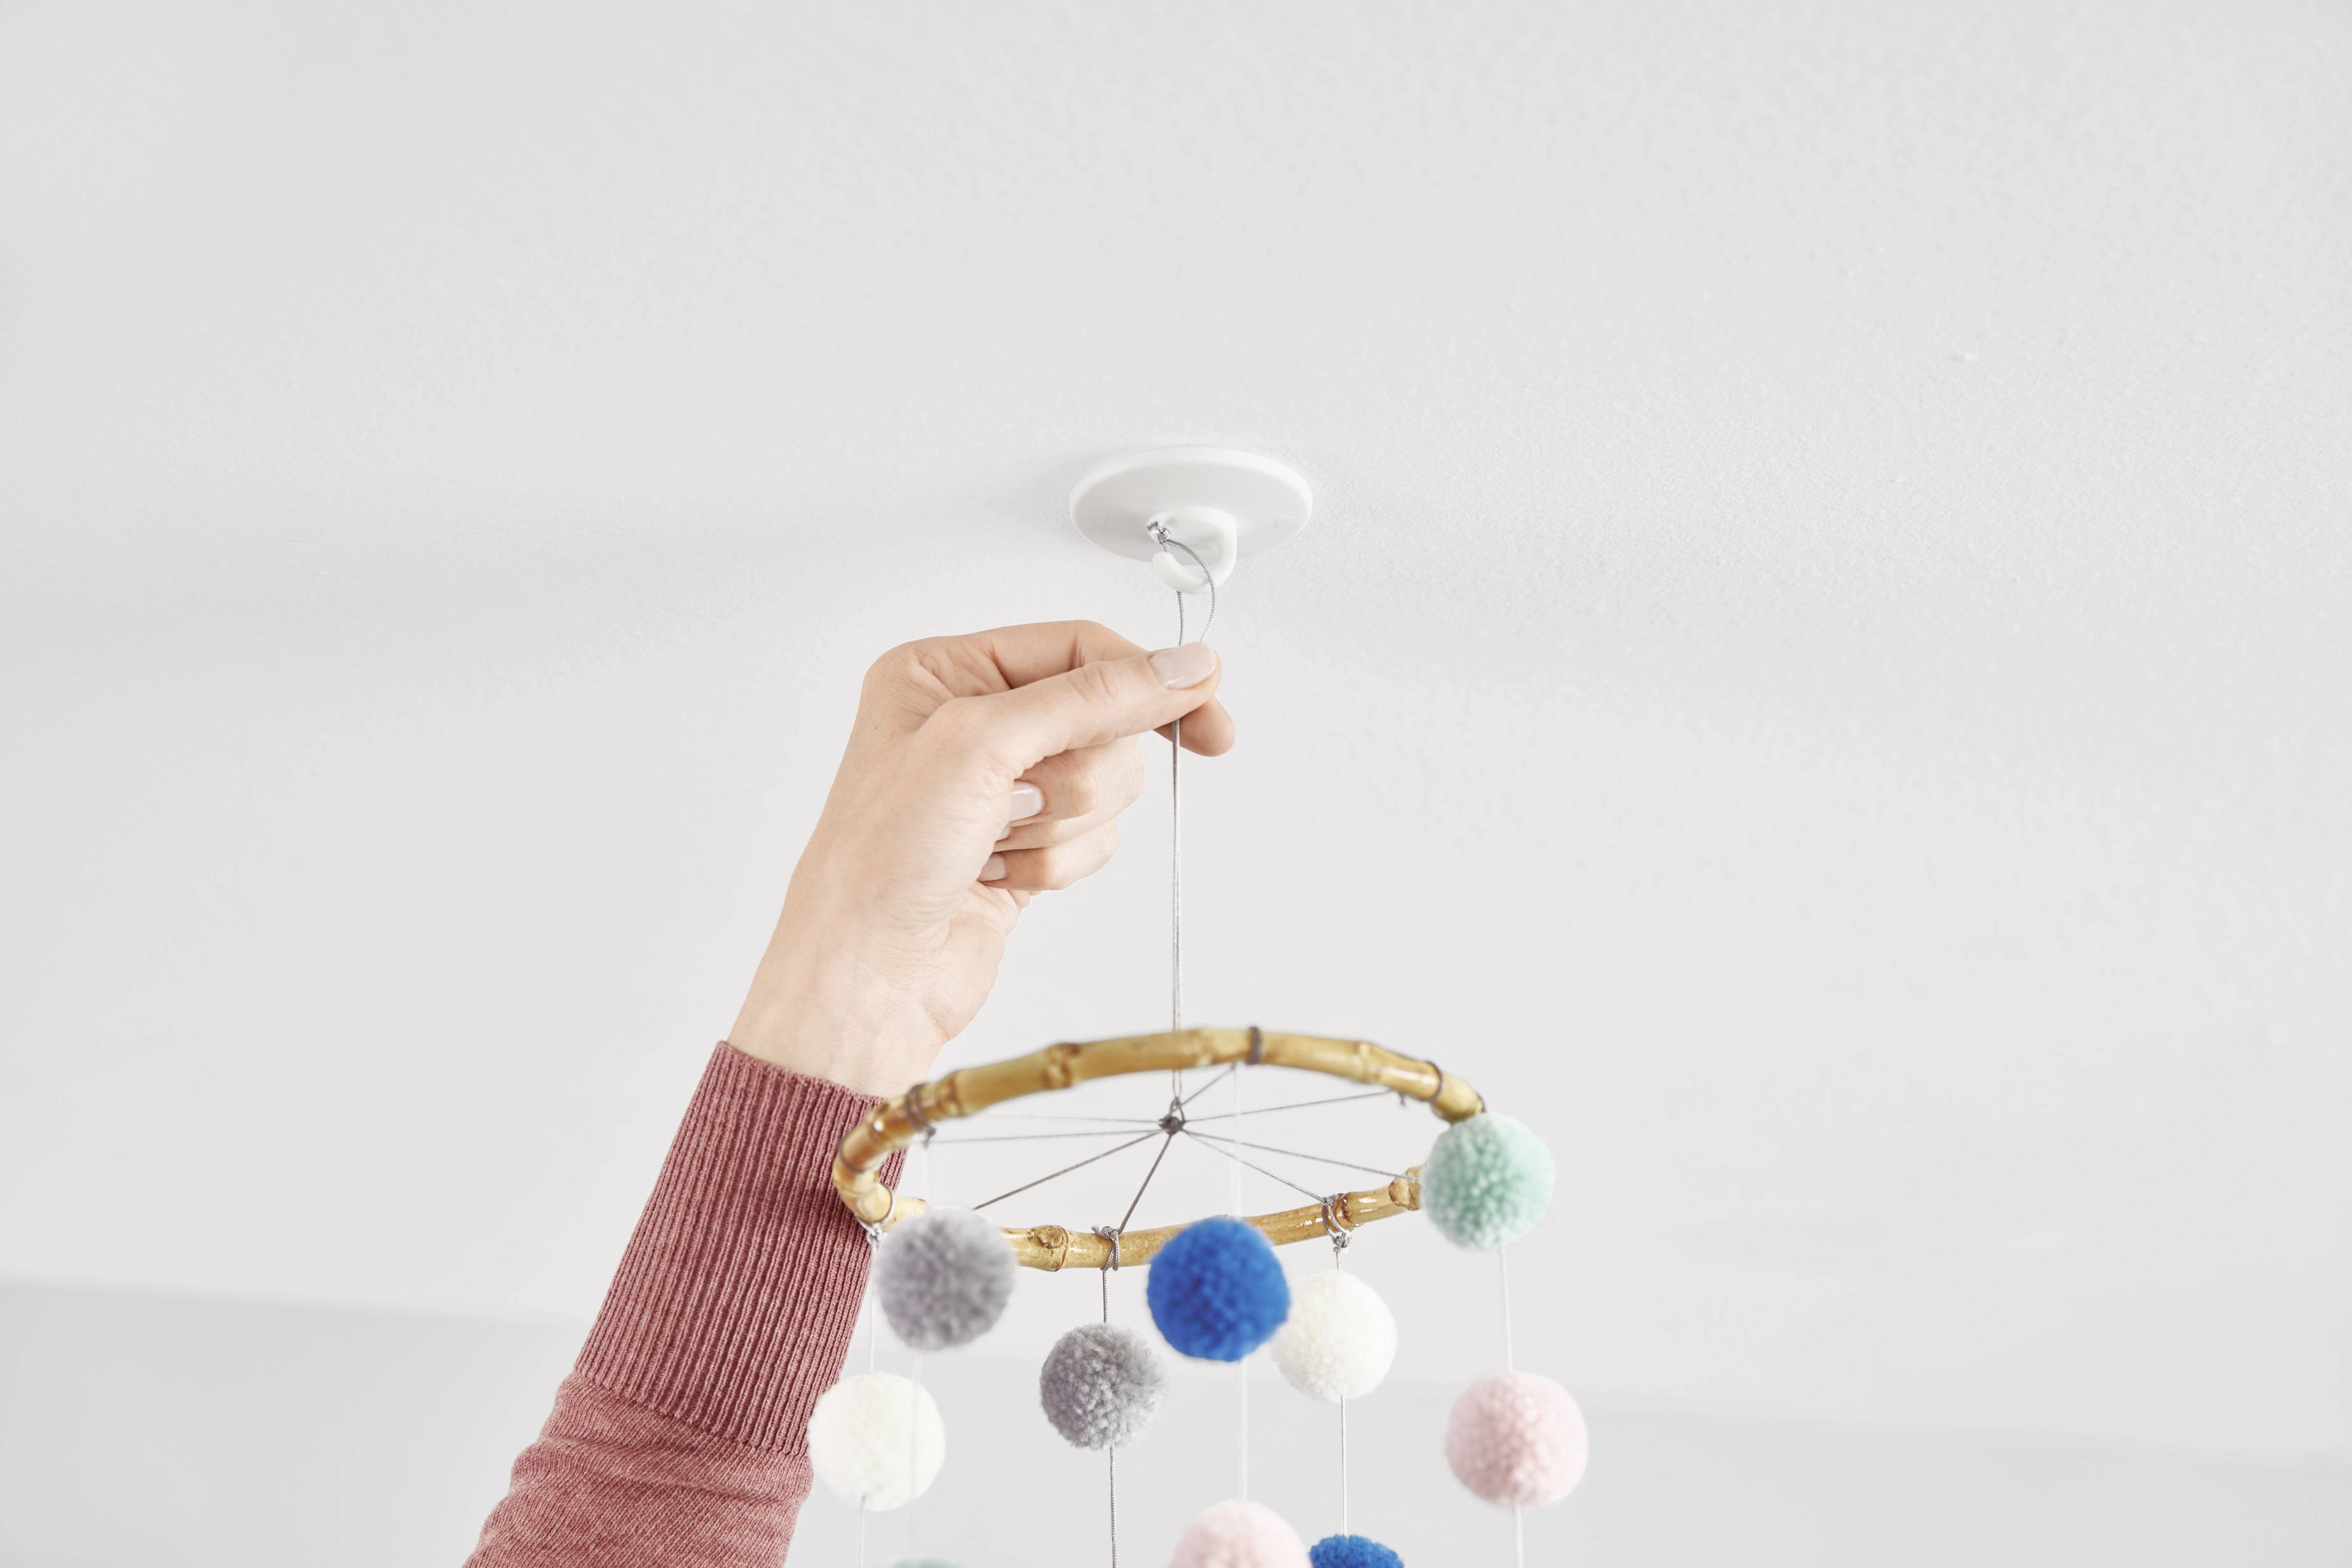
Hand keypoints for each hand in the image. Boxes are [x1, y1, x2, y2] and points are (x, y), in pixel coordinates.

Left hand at [727, 621, 1230, 1095]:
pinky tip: (998, 877)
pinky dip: (1058, 865)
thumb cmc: (879, 859)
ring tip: (994, 844)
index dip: (1145, 678)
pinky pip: (1094, 839)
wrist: (865, 980)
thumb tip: (1184, 666)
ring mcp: (1000, 791)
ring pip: (1104, 786)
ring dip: (1060, 825)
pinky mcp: (1025, 848)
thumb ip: (1091, 696)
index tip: (1205, 711)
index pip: (1078, 648)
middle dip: (1073, 773)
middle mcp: (971, 724)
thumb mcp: (982, 744)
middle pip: (1101, 722)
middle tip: (1016, 801)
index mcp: (943, 673)